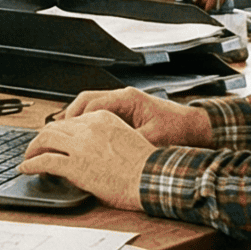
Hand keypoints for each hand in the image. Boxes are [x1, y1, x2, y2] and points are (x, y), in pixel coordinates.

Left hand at [19, 112, 154, 210]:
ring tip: (28, 157)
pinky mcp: (75, 165)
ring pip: (45, 139)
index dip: (59, 131)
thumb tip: (90, 148)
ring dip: (32, 148)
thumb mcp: (125, 138)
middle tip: (36, 147)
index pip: (71, 120)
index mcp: (102, 118)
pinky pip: (44, 161)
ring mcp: (80, 146)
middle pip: (54, 127)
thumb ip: (104, 137)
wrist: (151, 178)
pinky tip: (25, 168)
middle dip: (42, 137)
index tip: (53, 140)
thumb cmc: (145, 165)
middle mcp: (89, 127)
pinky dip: (30, 164)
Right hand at [48, 86, 211, 147]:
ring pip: (90, 105)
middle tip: (54, 132)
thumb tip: (107, 152)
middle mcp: (124, 97)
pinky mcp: (127, 111)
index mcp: (128, 99)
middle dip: (68, 116)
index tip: (62, 131)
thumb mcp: (153, 139)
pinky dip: (88, 122)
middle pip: (86, 100)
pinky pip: (100, 112)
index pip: (92, 103)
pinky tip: (81, 136)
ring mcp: (124, 102)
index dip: (74, 118)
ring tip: (62, 134)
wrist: (196, 128)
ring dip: (76, 118)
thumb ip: (129, 143)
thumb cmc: (179, 130)